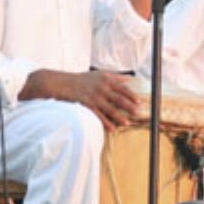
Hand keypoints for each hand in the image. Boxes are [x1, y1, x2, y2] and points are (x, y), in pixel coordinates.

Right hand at [21, 70, 139, 131]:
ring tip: (127, 123)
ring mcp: (94, 97)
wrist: (62, 83)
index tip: (140, 102)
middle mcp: (101, 88)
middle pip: (118, 98)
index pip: (122, 88)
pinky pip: (98, 116)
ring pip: (110, 108)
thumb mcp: (99, 74)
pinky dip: (106, 123)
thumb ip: (115, 77)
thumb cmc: (81, 79)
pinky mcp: (87, 105)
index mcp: (106, 80)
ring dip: (119, 116)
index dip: (131, 96)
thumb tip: (129, 79)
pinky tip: (113, 129)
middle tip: (138, 113)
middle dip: (129, 106)